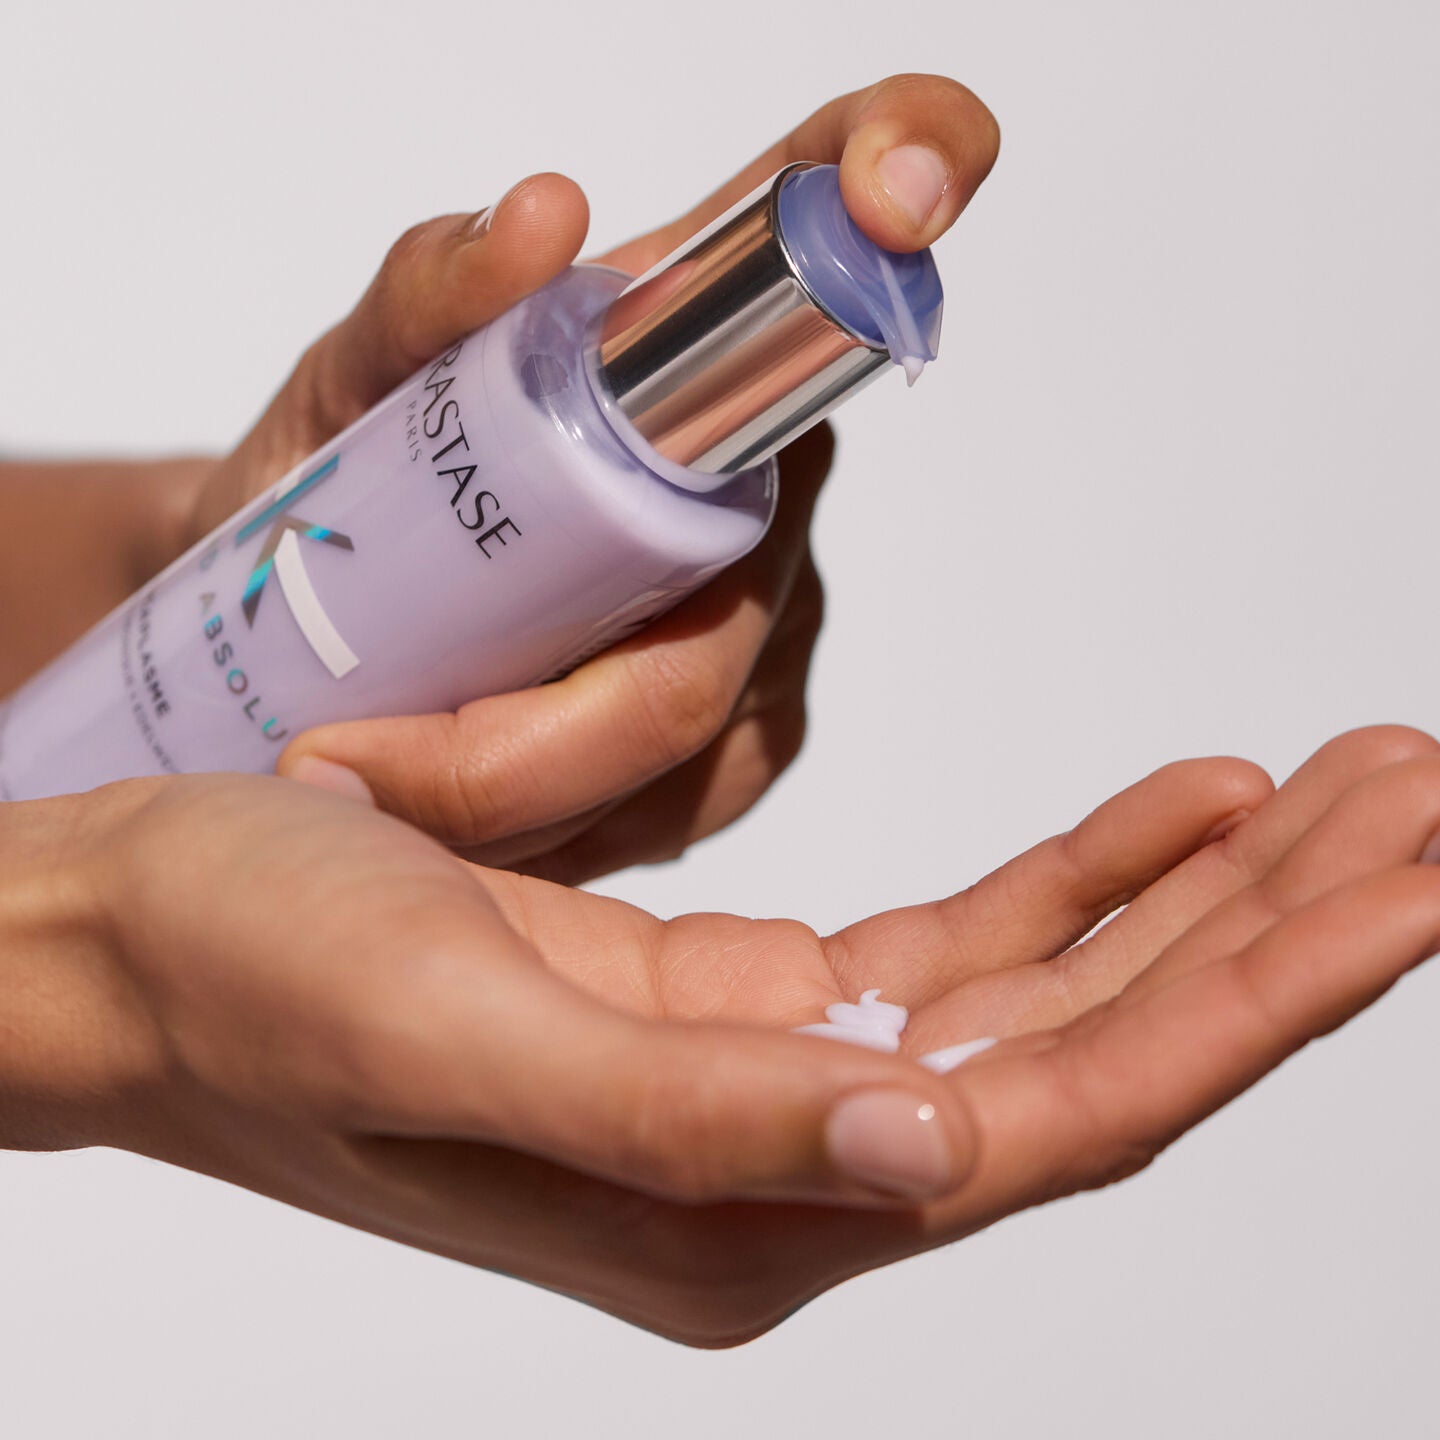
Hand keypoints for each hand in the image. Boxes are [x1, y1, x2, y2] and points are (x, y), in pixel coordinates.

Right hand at [12, 725, 1439, 1345]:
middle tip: (1426, 799)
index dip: (1250, 993)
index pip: (1066, 1109)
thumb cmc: (260, 983)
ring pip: (1054, 987)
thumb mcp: (453, 1043)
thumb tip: (937, 1159)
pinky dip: (1082, 869)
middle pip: (1099, 1047)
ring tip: (1346, 788)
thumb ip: (693, 1119)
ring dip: (1203, 888)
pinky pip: (963, 942)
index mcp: (739, 1213)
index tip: (1404, 872)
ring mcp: (773, 1082)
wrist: (151, 935)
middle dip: (1279, 929)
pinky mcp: (738, 998)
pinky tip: (1179, 808)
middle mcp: (783, 1168)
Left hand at [177, 73, 1000, 878]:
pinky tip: (485, 817)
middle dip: (525, 734)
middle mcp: (762, 475)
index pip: (834, 213)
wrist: (321, 619)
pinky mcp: (750, 728)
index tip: (894, 197)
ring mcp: (772, 612)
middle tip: (340, 761)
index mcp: (688, 338)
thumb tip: (543, 220)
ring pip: (702, 737)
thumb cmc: (351, 482)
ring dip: (528, 794)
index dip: (914, 157)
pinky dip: (572, 830)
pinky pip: (693, 803)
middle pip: (727, 614)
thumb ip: (428, 296)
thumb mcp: (356, 384)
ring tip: (382, 783)